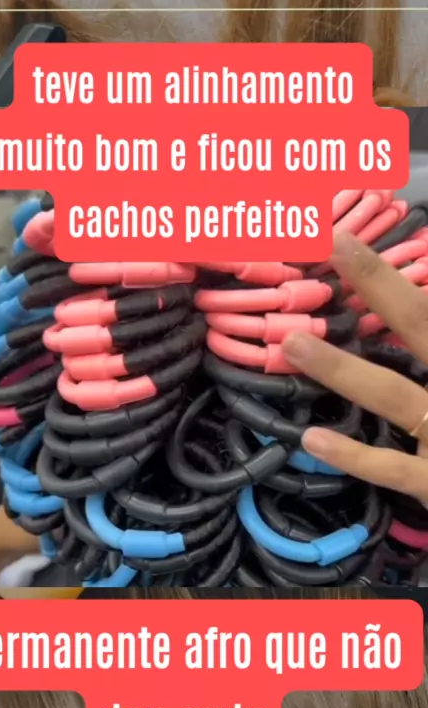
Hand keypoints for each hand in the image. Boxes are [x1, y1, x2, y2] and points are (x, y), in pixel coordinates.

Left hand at [281, 232, 427, 502]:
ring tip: (293, 343)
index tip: (342, 239)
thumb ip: (420, 332)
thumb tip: (420, 280)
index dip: (384, 274)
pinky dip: (355, 455)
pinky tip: (313, 438)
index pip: (425, 310)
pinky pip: (395, 469)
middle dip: (377, 284)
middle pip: (422, 325)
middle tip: (333, 245)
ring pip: (395, 395)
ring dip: (342, 368)